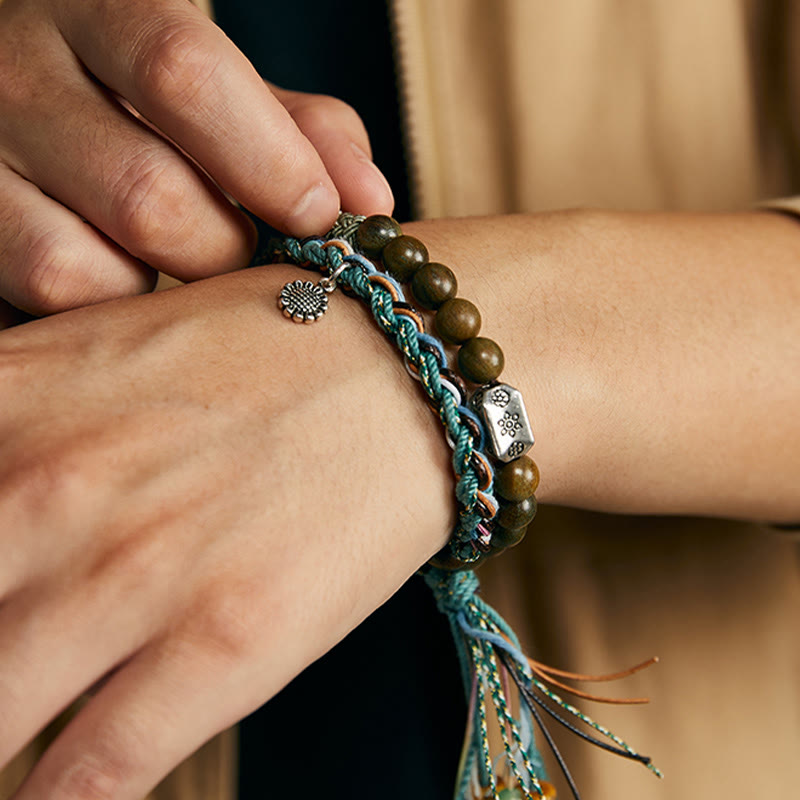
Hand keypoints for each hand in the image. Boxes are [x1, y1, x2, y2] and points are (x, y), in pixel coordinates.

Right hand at [0, 0, 392, 314]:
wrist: (28, 92)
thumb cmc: (153, 102)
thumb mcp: (227, 91)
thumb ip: (300, 133)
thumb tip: (371, 203)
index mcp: (97, 8)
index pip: (183, 72)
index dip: (269, 160)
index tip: (319, 216)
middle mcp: (12, 74)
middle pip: (148, 197)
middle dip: (223, 250)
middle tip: (241, 249)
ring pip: (79, 270)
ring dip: (156, 290)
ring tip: (171, 261)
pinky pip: (40, 309)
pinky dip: (102, 313)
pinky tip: (122, 278)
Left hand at [0, 264, 449, 797]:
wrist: (409, 361)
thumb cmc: (272, 346)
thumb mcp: (113, 350)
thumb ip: (18, 423)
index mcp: (10, 403)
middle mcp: (47, 490)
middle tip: (3, 673)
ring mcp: (133, 574)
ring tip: (19, 732)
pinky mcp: (225, 643)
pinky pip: (90, 777)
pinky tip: (56, 795)